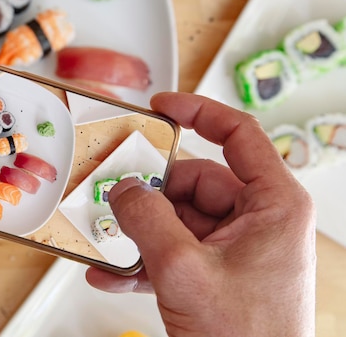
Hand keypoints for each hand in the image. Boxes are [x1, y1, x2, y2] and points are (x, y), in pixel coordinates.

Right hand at [86, 92, 315, 336]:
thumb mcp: (184, 270)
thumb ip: (147, 220)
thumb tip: (124, 189)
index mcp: (272, 205)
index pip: (239, 134)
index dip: (198, 111)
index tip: (161, 105)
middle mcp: (257, 221)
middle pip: (194, 181)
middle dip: (151, 192)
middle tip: (114, 195)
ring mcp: (235, 249)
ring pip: (178, 217)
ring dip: (139, 230)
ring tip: (107, 238)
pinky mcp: (216, 273)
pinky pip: (174, 250)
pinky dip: (143, 259)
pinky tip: (110, 273)